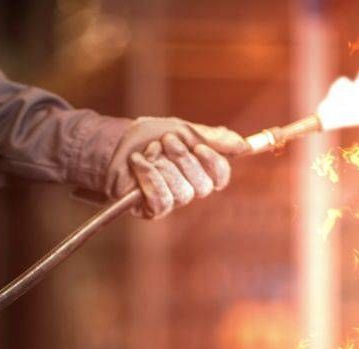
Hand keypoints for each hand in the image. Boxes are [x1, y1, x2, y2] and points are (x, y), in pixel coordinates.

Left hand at [106, 117, 248, 218]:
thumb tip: (244, 145)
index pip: (220, 176)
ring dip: (163, 167)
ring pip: (182, 193)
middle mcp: (188, 188)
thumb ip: (212, 138)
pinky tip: (138, 163)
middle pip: (202, 186)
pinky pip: (161, 200)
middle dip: (183, 160)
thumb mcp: (183, 130)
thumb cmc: (148, 137)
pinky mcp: (151, 210)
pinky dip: (149, 177)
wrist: (114, 143)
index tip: (199, 146)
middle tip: (166, 141)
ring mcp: (170, 201)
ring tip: (148, 151)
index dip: (213, 164)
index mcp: (199, 169)